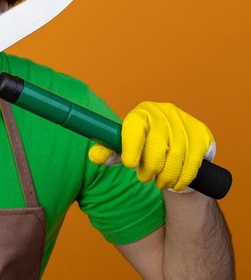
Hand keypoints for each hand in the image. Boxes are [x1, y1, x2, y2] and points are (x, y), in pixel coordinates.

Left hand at [89, 102, 214, 190]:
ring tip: (159, 183)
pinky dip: (184, 177)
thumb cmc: (146, 149)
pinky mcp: (202, 133)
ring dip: (167, 176)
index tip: (130, 164)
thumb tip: (93, 157)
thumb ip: (110, 153)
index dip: (132, 146)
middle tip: (144, 178)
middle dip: (150, 167)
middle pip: (157, 143)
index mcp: (141, 113)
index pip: (134, 126)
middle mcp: (163, 112)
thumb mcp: (126, 150)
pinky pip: (194, 160)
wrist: (177, 152)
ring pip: (177, 155)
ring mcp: (185, 121)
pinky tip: (176, 182)